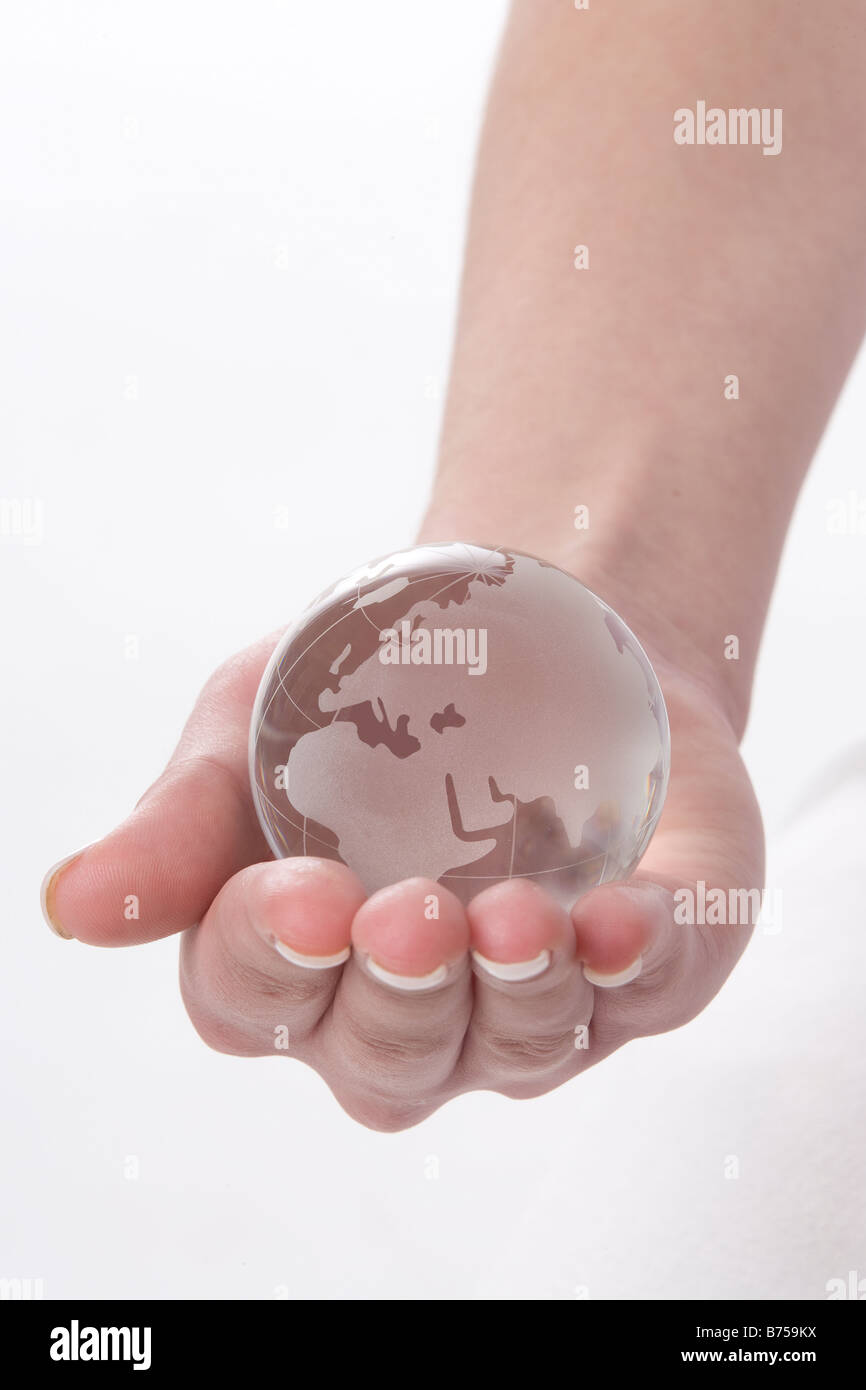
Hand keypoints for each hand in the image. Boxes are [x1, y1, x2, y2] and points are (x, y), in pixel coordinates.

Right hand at [42, 609, 762, 1131]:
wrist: (519, 630)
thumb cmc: (363, 697)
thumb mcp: (247, 734)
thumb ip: (175, 827)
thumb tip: (70, 905)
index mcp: (290, 960)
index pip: (251, 1003)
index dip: (266, 962)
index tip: (297, 891)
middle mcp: (404, 1008)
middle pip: (386, 1061)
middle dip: (399, 996)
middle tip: (409, 911)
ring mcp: (527, 999)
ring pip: (516, 1051)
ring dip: (519, 997)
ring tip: (520, 916)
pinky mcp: (641, 962)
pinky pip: (646, 992)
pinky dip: (638, 962)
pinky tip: (622, 918)